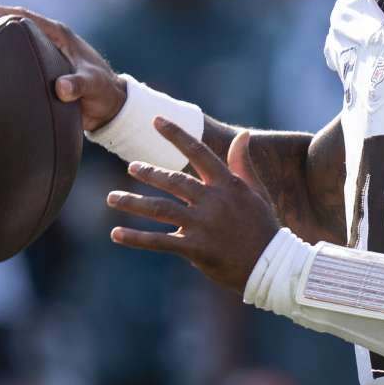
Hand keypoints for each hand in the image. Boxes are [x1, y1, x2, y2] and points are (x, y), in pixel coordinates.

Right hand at [0, 5, 126, 130]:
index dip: (2, 15)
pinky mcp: (28, 76)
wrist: (107, 106)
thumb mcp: (94, 86)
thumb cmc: (103, 91)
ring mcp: (33, 59)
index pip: (24, 18)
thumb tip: (60, 89)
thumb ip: (79, 85)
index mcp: (56, 36)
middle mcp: (41, 43)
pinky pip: (2, 72)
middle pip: (2, 36)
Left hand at [107, 117, 280, 292]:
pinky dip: (136, 238)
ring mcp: (202, 224)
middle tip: (131, 167)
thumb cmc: (263, 226)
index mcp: (226, 184)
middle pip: (173, 181)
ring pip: (160, 208)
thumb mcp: (255, 191)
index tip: (156, 120)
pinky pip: (159, 241)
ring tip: (111, 198)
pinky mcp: (195, 248)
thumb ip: (242, 162)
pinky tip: (117, 234)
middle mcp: (212, 201)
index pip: (198, 152)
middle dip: (149, 173)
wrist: (271, 264)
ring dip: (132, 202)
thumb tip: (242, 133)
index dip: (176, 135)